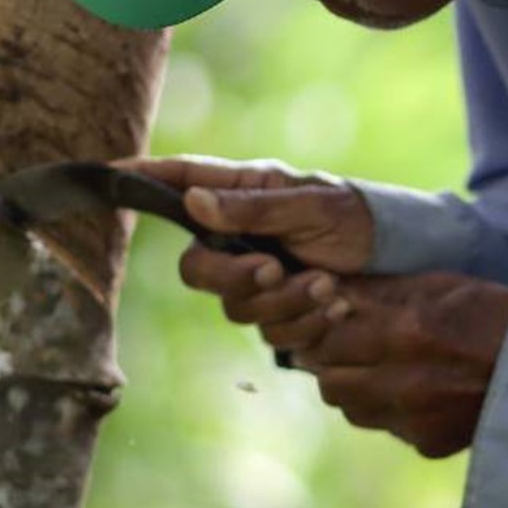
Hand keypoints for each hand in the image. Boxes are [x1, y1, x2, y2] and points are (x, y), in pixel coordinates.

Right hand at [114, 155, 374, 364]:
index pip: (179, 182)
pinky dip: (308, 322)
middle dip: (236, 278)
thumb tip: (195, 203)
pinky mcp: (281, 314)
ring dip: (286, 301)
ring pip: (238, 309)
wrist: (402, 262)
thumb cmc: (358, 216)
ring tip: (329, 286)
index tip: (105, 174)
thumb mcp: (314, 205)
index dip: (140, 179)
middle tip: (275, 268)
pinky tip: (338, 305)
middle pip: (196, 271)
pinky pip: (274, 333)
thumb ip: (256, 208)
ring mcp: (257, 280)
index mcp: (242, 195)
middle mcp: (239, 238)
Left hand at [291, 272, 507, 458]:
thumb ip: (381, 294)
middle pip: (332, 385)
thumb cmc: (495, 313)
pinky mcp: (429, 445)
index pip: (330, 343)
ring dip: (359, 391)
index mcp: (407, 335)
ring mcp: (416, 422)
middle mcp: (405, 384)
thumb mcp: (440, 287)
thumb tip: (333, 293)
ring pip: (354, 412)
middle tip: (355, 349)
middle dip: (337, 365)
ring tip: (387, 370)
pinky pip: (389, 429)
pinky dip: (393, 412)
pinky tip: (420, 392)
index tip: (339, 323)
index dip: (330, 332)